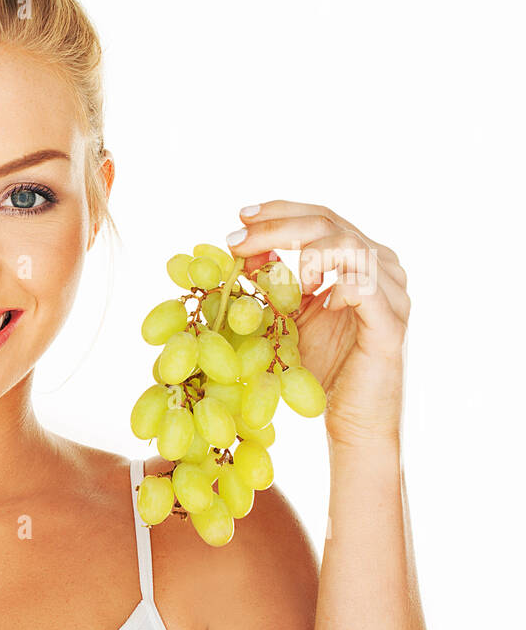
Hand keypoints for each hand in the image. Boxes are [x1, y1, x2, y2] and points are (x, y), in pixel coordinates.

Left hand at [227, 200, 409, 447]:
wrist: (351, 418)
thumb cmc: (323, 367)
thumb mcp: (288, 316)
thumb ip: (273, 282)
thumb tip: (244, 249)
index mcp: (358, 259)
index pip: (321, 218)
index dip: (280, 211)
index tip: (241, 215)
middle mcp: (381, 267)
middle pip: (330, 225)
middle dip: (277, 228)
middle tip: (238, 242)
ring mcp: (390, 292)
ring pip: (350, 247)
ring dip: (304, 255)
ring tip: (281, 280)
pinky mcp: (390, 322)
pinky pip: (364, 287)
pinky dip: (334, 285)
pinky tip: (316, 299)